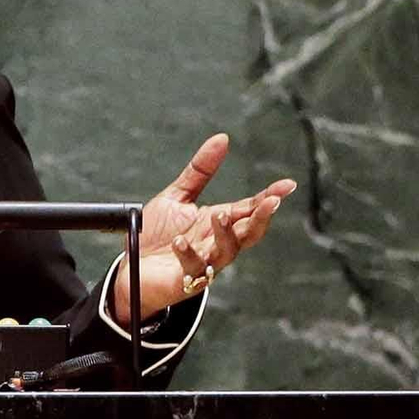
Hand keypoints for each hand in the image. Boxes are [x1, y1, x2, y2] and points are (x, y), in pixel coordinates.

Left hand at [111, 133, 294, 325]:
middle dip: (261, 218)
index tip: (287, 185)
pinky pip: (194, 269)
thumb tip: (222, 139)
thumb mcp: (177, 197)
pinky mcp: (185, 280)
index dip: (268, 198)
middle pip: (249, 232)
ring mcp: (204, 263)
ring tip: (217, 214)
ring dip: (226, 234)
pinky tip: (180, 242)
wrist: (131, 269)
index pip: (248, 209)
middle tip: (271, 202)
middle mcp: (216, 243)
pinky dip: (189, 255)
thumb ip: (200, 171)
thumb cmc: (156, 235)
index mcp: (217, 222)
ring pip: (227, 251)